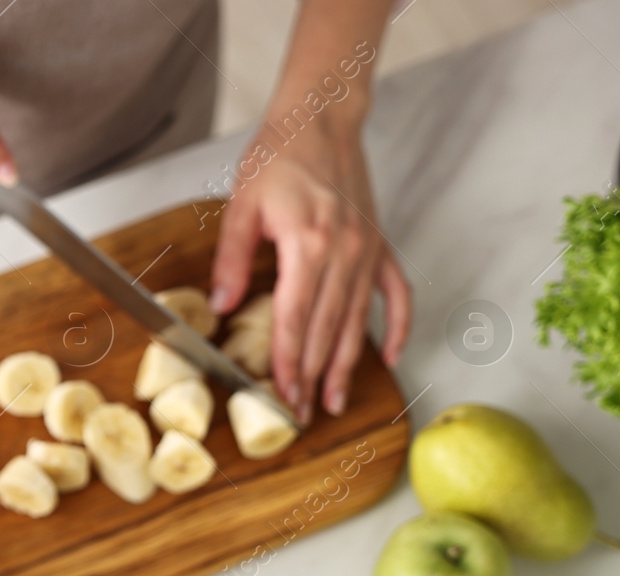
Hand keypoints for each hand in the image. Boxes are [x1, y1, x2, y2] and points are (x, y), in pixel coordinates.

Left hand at [209, 118, 410, 423]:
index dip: (289, 363)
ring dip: (348, 365)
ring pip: (358, 321)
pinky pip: (396, 294)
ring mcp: (368, 250)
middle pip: (328, 330)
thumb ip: (232, 258)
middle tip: (303, 414)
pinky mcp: (380, 244)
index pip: (296, 320)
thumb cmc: (280, 154)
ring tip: (337, 401)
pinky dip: (397, 326)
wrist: (321, 117)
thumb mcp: (242, 205)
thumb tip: (221, 304)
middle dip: (314, 377)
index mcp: (310, 244)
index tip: (282, 395)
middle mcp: (346, 252)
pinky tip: (389, 357)